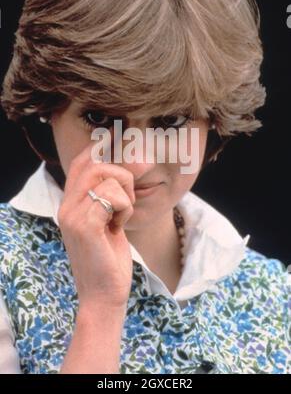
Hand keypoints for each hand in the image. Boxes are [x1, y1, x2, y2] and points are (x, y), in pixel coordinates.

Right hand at [57, 142, 135, 309]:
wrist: (103, 295)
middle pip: (96, 164)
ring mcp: (72, 215)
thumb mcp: (108, 221)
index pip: (80, 163)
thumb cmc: (109, 259)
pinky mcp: (84, 226)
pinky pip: (112, 196)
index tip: (114, 137)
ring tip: (121, 217)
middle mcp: (66, 206)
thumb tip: (134, 163)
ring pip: (107, 178)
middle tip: (127, 202)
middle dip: (122, 176)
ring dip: (125, 196)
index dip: (98, 147)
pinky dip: (125, 208)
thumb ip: (111, 195)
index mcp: (70, 204)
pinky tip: (119, 226)